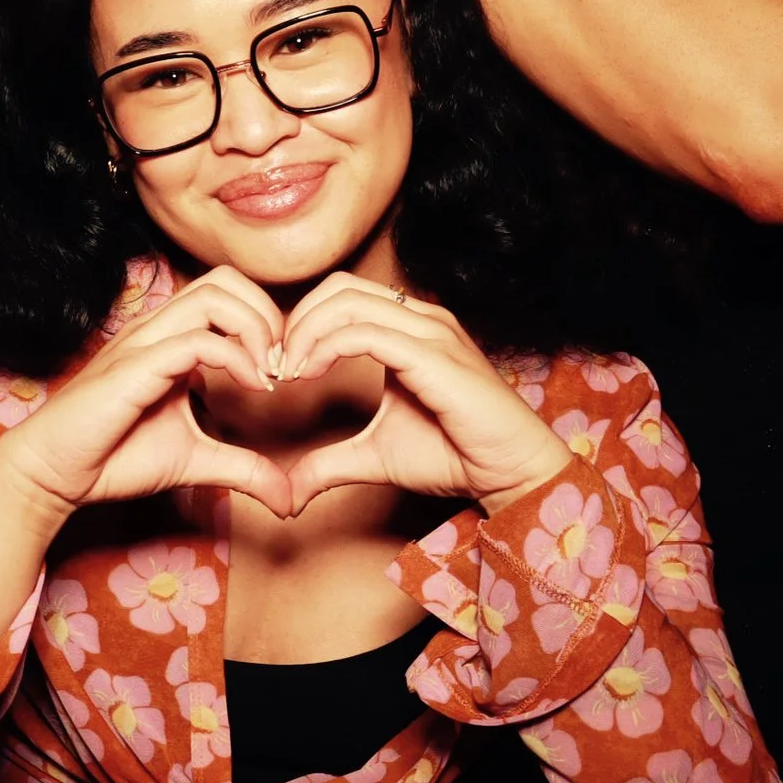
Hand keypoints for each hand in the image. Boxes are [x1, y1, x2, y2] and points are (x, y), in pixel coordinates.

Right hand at [0, 267, 296, 523]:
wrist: (54, 473)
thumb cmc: (113, 458)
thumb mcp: (196, 461)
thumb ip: (244, 469)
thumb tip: (289, 499)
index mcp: (169, 338)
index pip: (228, 294)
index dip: (266, 323)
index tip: (282, 374)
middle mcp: (156, 328)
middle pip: (226, 279)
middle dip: (268, 315)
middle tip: (282, 366)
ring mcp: (144, 342)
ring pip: (214, 295)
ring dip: (257, 328)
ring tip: (269, 374)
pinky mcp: (135, 366)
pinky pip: (197, 340)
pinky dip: (237, 357)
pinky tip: (254, 389)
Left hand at [276, 274, 572, 516]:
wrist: (509, 472)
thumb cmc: (454, 456)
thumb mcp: (374, 456)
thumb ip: (328, 464)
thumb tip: (286, 493)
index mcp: (410, 329)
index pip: (342, 296)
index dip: (301, 323)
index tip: (277, 368)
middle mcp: (421, 319)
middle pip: (339, 288)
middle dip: (296, 321)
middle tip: (274, 366)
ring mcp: (431, 332)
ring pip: (347, 304)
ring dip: (304, 334)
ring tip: (287, 372)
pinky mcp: (434, 355)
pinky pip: (366, 333)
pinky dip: (326, 348)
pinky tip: (308, 375)